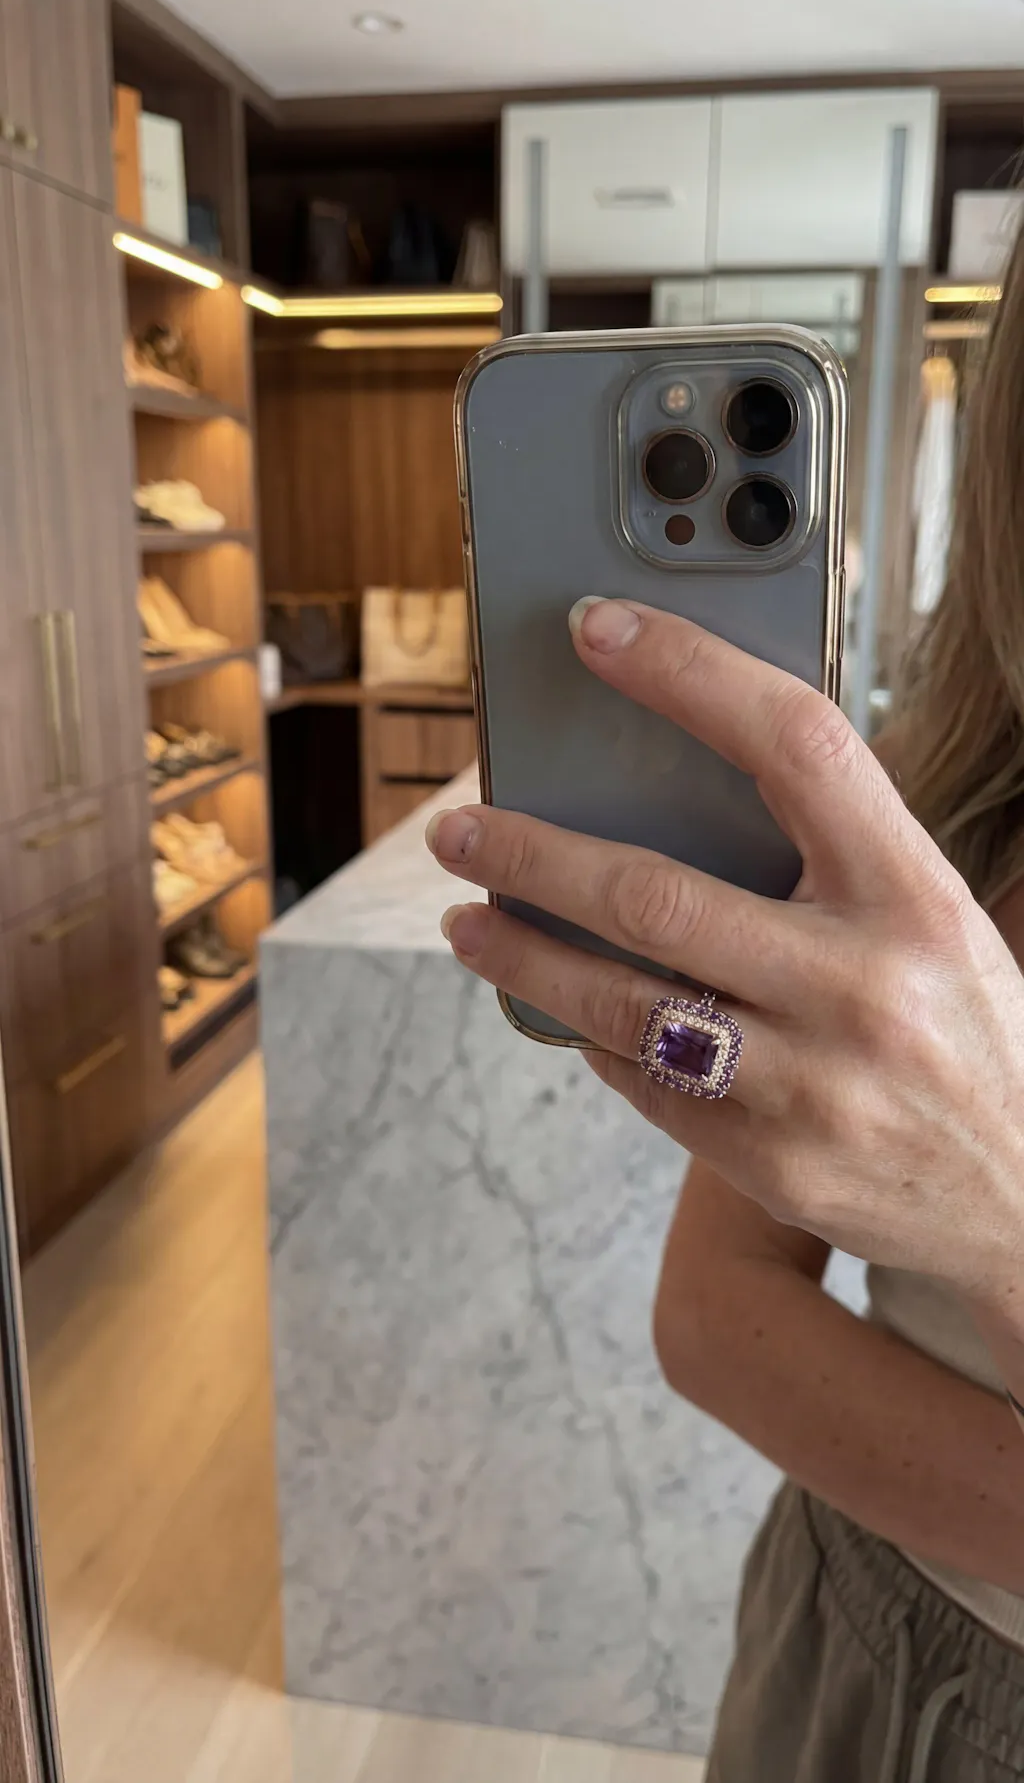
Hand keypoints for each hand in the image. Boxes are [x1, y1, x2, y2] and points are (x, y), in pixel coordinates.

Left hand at [425, 596, 1023, 1313]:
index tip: (598, 631)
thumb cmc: (968, 1033)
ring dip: (521, 957)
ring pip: (618, 1003)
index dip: (689, 673)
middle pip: (654, 893)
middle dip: (530, 855)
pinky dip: (595, 1037)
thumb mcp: (934, 921)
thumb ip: (833, 858)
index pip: (793, 745)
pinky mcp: (771, 1163)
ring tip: (468, 923)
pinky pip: (645, 1082)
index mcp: (914, 896)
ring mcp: (812, 1084)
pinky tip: (569, 1010)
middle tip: (459, 828)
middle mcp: (863, 986)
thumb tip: (678, 780)